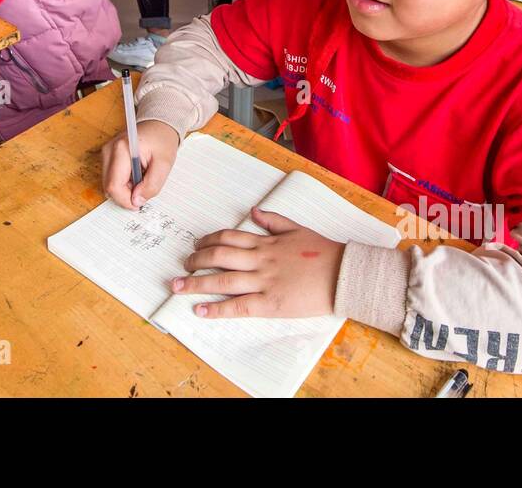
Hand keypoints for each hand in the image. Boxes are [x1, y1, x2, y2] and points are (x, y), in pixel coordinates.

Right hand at [101, 120, 179, 209]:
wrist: (158, 126)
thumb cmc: (162, 140)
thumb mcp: (164, 164)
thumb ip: (152, 185)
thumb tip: (137, 201)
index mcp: (122, 149)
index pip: (114, 186)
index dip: (126, 200)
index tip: (141, 202)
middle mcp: (109, 150)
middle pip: (109, 187)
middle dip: (127, 194)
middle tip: (144, 186)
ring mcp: (106, 153)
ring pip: (109, 185)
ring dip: (126, 189)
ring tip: (141, 177)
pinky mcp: (107, 157)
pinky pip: (112, 179)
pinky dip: (124, 183)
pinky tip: (135, 175)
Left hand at [173, 208, 343, 317]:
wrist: (343, 274)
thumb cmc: (323, 252)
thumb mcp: (297, 229)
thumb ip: (273, 220)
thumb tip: (253, 211)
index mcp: (266, 242)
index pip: (229, 237)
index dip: (208, 241)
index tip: (196, 245)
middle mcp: (260, 260)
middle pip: (219, 257)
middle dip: (196, 261)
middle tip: (183, 266)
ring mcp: (263, 282)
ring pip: (222, 281)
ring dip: (196, 283)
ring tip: (178, 286)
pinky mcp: (270, 304)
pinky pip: (237, 306)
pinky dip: (216, 308)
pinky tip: (200, 310)